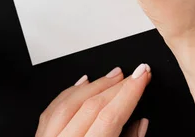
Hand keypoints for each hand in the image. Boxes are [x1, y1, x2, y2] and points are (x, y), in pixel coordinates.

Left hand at [36, 64, 150, 136]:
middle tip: (135, 73)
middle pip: (91, 107)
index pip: (109, 117)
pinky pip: (51, 111)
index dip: (129, 92)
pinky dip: (69, 93)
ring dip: (95, 85)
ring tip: (114, 75)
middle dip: (116, 86)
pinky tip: (83, 83)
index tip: (143, 75)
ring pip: (69, 103)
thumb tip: (139, 122)